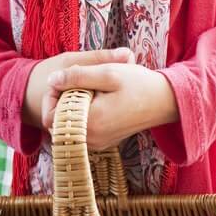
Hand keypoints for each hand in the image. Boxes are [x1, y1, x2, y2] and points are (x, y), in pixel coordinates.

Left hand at [42, 62, 178, 150]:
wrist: (165, 101)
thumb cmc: (139, 85)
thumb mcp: (108, 73)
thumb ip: (77, 76)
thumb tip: (51, 80)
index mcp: (90, 122)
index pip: (50, 117)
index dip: (50, 96)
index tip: (62, 80)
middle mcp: (92, 139)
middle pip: (57, 122)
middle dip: (60, 100)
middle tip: (76, 82)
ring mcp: (98, 143)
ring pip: (68, 127)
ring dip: (70, 107)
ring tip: (88, 90)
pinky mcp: (104, 142)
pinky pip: (81, 131)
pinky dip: (81, 115)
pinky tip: (95, 100)